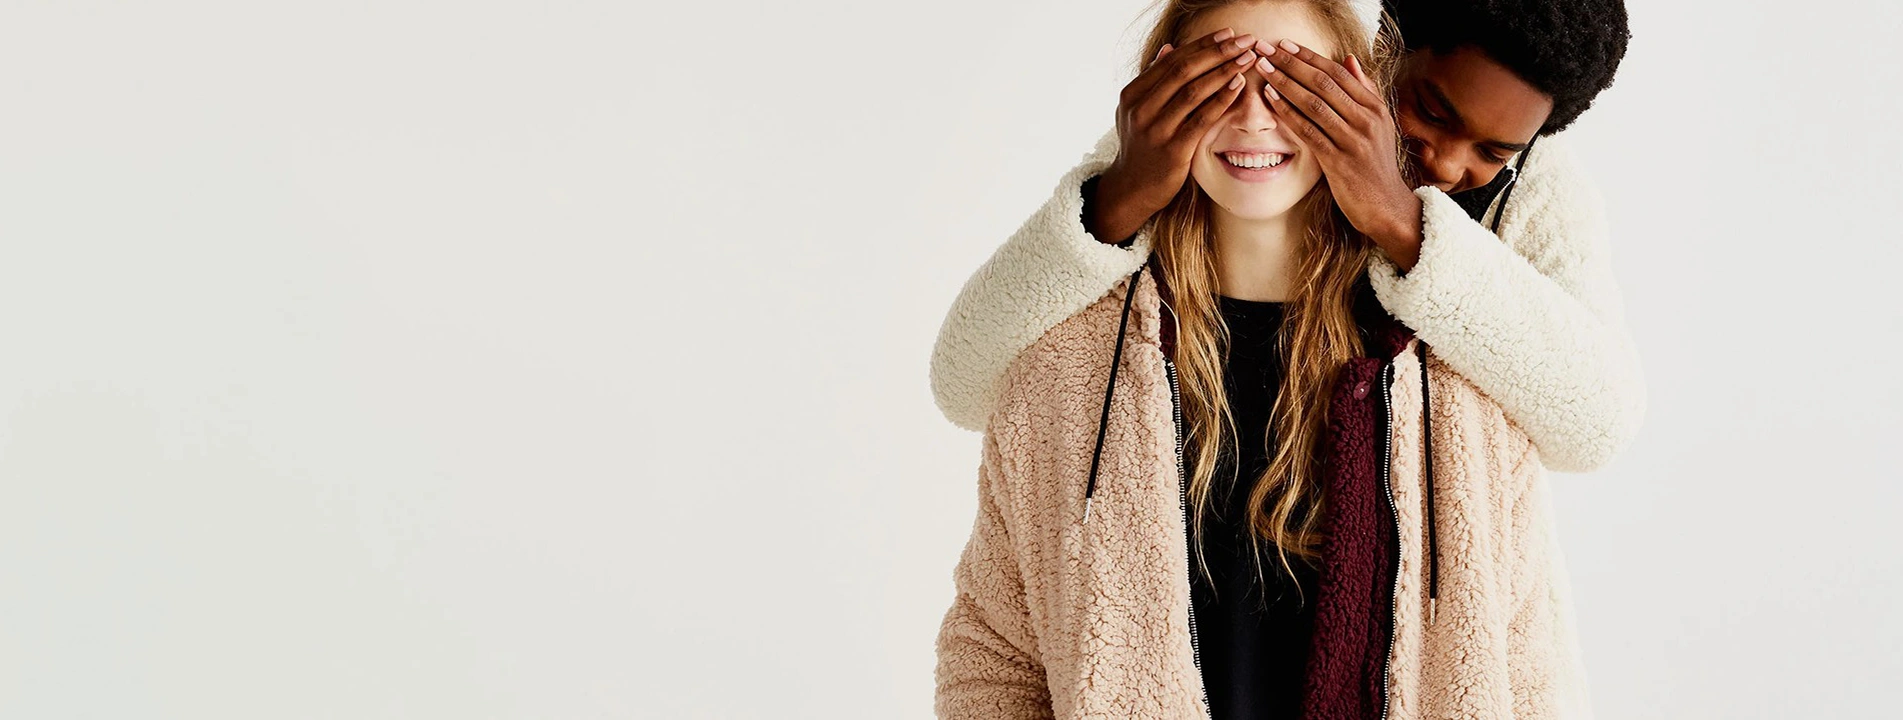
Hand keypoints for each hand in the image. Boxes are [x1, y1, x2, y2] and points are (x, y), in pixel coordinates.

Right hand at [1088, 28, 1262, 242]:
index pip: (1171, 61)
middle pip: (1184, 71)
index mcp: (1132, 95)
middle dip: (1218, 52)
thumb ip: (1153, 80)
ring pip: (1194, 92)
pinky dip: (1221, 99)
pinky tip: (1238, 86)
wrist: (1131, 189)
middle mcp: (1141, 110)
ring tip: (1247, 58)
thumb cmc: (1140, 147)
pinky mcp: (1173, 151)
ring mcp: (1156, 130)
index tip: (1227, 33)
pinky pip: (1201, 119)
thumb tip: (1169, 47)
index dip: (1202, 44)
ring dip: (1225, 71)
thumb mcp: (1137, 111)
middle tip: (1244, 40)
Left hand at [1253, 40, 1424, 267]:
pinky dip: (1288, 113)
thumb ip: (1364, 91)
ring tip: (1264, 68)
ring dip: (1286, 83)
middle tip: (1267, 49)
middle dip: (1292, 63)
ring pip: (1314, 103)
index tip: (1285, 44)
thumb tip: (1349, 59)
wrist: (1387, 207)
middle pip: (1324, 83)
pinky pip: (1309, 131)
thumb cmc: (1375, 165)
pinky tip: (1271, 100)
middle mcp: (1367, 120)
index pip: (1338, 72)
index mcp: (1375, 108)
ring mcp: (1353, 140)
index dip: (1310, 56)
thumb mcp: (1378, 124)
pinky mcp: (1339, 162)